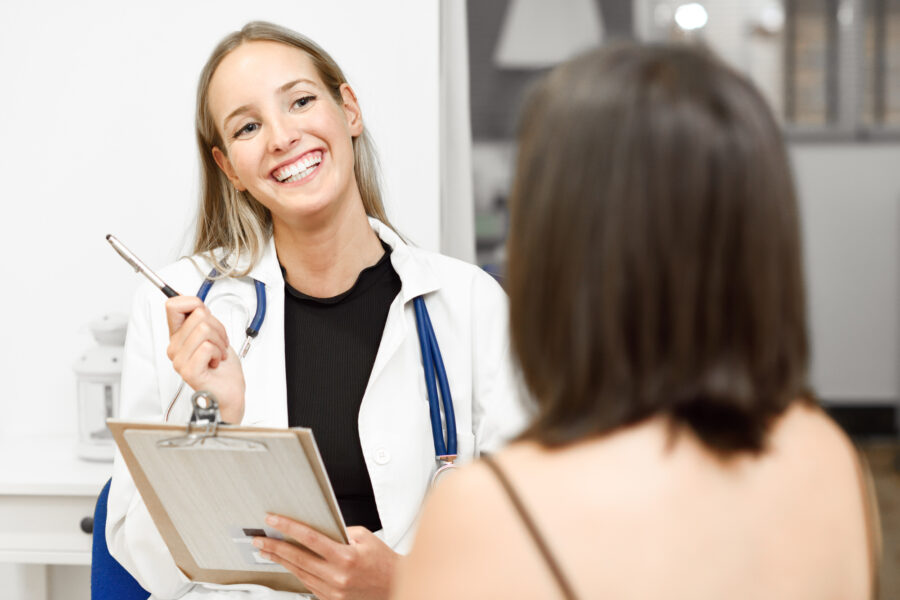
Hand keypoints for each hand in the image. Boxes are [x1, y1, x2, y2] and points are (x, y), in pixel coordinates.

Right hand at [165, 296, 245, 422]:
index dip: (194, 303)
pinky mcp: (188, 371)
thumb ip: (202, 318)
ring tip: (218, 354)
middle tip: (219, 344)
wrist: (229, 391)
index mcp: (177, 335)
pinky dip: (218, 353)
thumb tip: (195, 302)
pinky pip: (207, 347)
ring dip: (220, 341)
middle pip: (198, 314)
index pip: (173, 304)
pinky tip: (215, 362)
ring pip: (204, 329)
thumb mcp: (213, 334)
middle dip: (218, 327)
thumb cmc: (222, 366)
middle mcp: (174, 347)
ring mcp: (179, 360)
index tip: (206, 315)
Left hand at [255, 514, 397, 599]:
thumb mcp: (366, 538)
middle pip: (298, 559)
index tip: (273, 521)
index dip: (288, 528)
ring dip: (282, 561)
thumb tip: (320, 527)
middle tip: (260, 540)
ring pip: (300, 574)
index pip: (309, 539)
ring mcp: (334, 591)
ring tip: (268, 551)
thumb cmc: (384, 562)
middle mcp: (338, 576)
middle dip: (275, 547)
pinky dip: (297, 573)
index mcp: (346, 557)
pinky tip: (289, 565)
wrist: (395, 587)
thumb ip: (341, 531)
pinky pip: (309, 585)